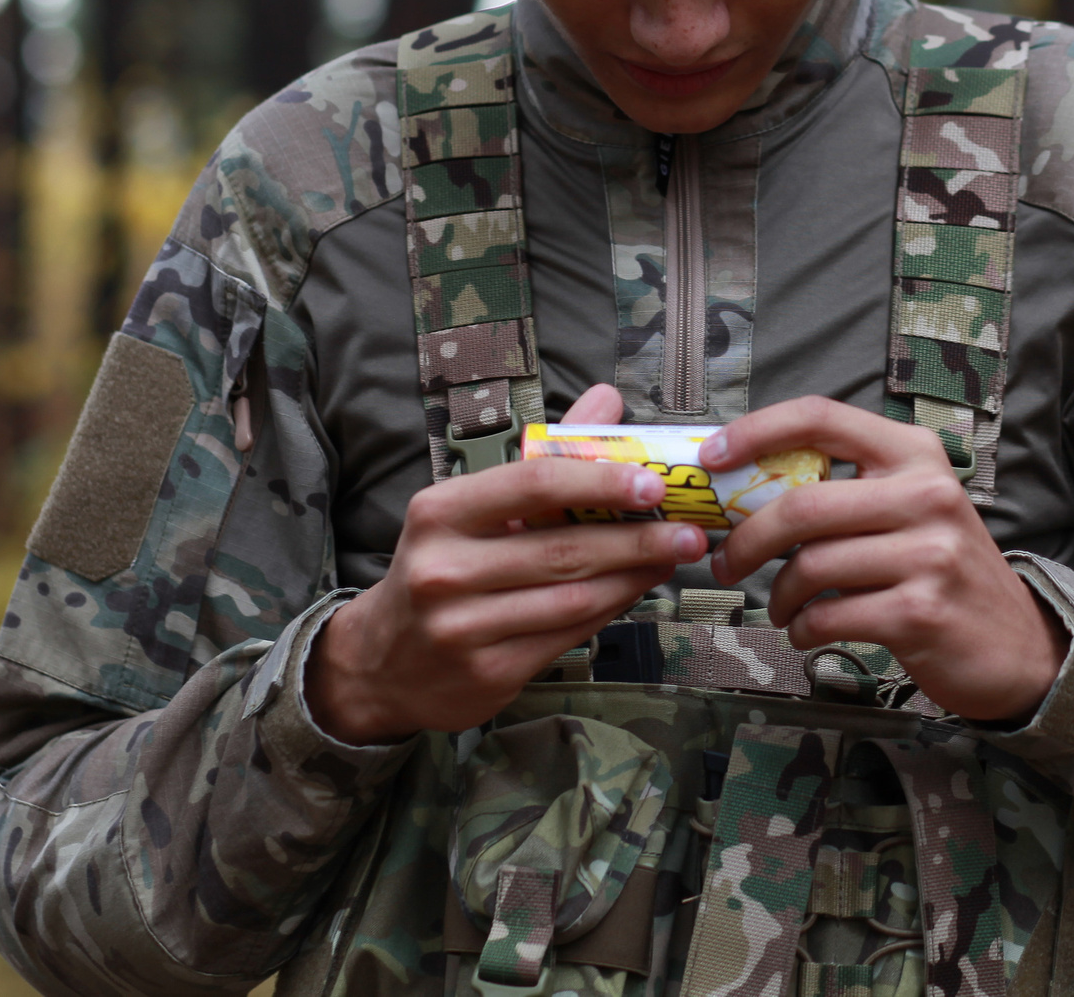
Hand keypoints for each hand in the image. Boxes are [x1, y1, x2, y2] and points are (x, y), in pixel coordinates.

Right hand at [307, 384, 705, 744]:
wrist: (382, 662)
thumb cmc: (441, 566)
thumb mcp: (472, 507)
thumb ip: (544, 456)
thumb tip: (608, 400)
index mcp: (440, 512)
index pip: (533, 485)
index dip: (600, 482)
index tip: (654, 483)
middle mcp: (444, 569)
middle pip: (563, 549)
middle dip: (638, 539)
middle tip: (690, 530)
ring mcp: (463, 627)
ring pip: (573, 598)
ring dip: (634, 577)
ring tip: (673, 558)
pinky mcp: (488, 673)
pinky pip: (567, 636)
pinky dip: (610, 611)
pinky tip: (635, 591)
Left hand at [704, 396, 1067, 723]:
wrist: (1017, 644)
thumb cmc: (942, 568)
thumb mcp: (910, 507)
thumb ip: (846, 488)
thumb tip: (746, 485)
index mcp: (913, 454)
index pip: (822, 417)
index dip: (755, 431)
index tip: (711, 457)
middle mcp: (926, 494)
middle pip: (802, 505)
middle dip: (746, 539)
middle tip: (725, 562)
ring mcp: (928, 554)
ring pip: (810, 565)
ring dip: (778, 594)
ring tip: (782, 606)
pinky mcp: (920, 611)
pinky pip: (829, 615)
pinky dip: (802, 628)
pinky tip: (808, 631)